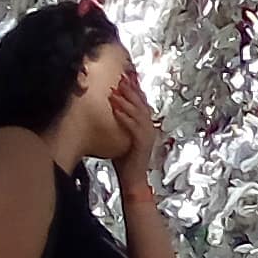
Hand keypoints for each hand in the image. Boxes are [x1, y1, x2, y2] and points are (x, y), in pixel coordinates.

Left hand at [107, 66, 160, 183]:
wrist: (133, 181)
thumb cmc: (125, 161)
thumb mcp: (121, 137)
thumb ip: (119, 124)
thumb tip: (109, 109)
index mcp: (145, 126)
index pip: (141, 102)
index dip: (134, 88)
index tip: (124, 76)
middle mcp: (149, 128)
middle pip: (141, 104)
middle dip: (131, 89)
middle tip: (121, 77)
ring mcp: (147, 135)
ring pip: (138, 113)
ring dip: (126, 100)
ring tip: (116, 90)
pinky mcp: (142, 143)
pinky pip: (134, 127)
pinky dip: (125, 117)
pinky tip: (116, 110)